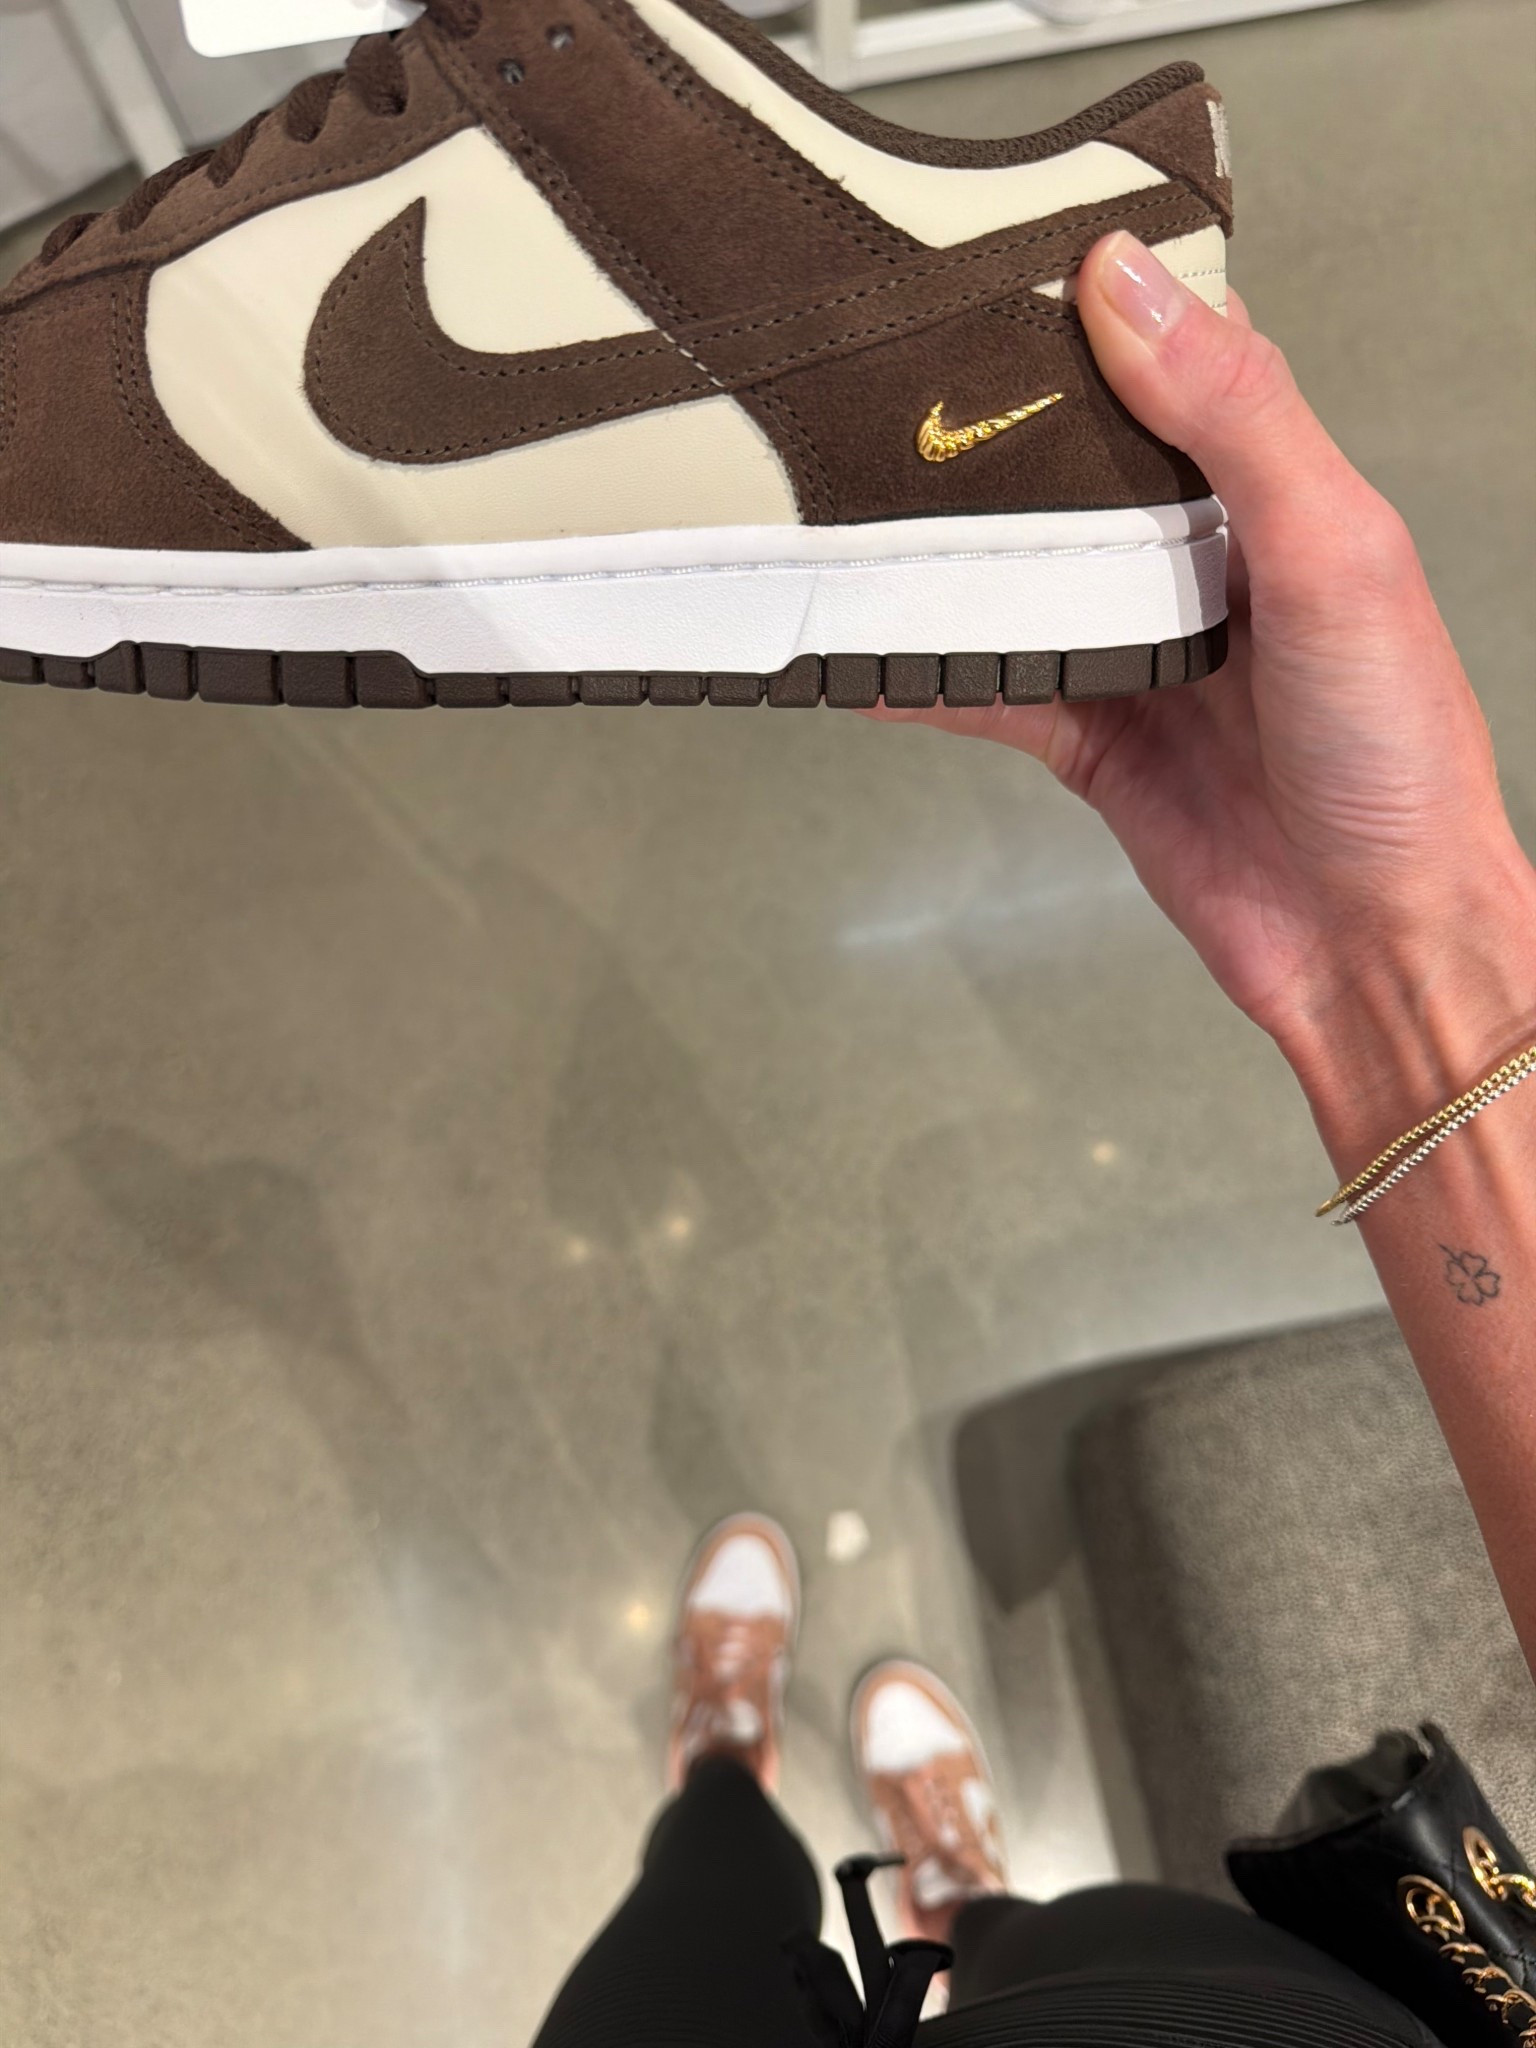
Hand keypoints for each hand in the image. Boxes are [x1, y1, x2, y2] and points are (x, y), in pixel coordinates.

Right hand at [873, 233, 1535, 1150]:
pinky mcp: (1088, 736)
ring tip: (851, 501)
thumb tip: (1131, 285)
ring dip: (942, 551)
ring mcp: (1138, 650)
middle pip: (1071, 467)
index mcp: (1275, 493)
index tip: (1003, 249)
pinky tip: (865, 649)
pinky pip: (988, 689)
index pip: (1175, 361)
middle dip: (989, 426)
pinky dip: (924, 673)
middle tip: (889, 375)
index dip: (1098, 304)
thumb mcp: (1333, 554)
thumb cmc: (1398, 757)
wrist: (1370, 941)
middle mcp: (1202, 562)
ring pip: (1016, 575)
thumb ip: (1237, 419)